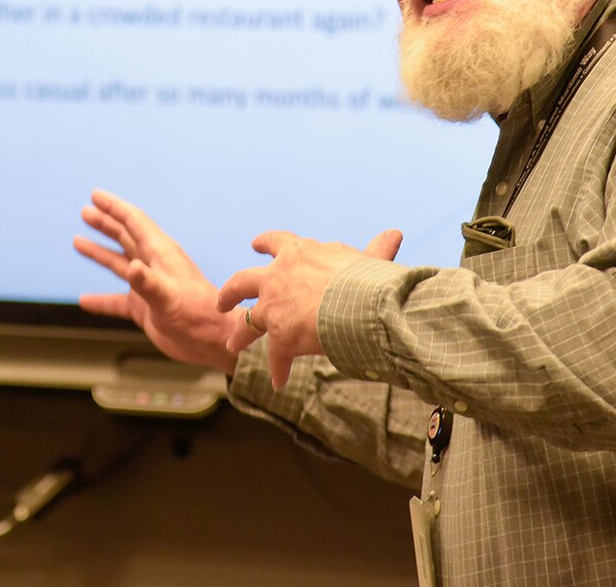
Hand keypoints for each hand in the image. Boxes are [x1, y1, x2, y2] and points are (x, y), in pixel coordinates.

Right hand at [74, 189, 241, 375]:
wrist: (212, 341)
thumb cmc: (197, 315)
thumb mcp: (169, 297)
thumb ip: (148, 283)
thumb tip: (131, 267)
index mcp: (160, 253)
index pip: (134, 222)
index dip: (114, 208)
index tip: (95, 196)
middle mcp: (153, 265)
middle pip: (125, 237)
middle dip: (105, 223)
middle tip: (85, 211)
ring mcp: (149, 287)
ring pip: (119, 263)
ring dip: (100, 252)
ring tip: (79, 242)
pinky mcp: (146, 309)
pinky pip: (117, 301)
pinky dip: (101, 300)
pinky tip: (85, 300)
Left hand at [217, 228, 402, 388]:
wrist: (361, 305)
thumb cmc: (368, 279)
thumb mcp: (367, 259)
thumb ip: (375, 250)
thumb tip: (395, 234)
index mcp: (298, 252)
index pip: (275, 242)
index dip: (265, 244)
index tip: (254, 245)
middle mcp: (277, 278)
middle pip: (242, 283)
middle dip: (229, 293)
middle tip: (220, 302)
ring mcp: (274, 308)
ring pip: (247, 322)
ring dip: (239, 335)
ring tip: (231, 347)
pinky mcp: (281, 337)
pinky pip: (276, 357)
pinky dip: (279, 369)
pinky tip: (278, 381)